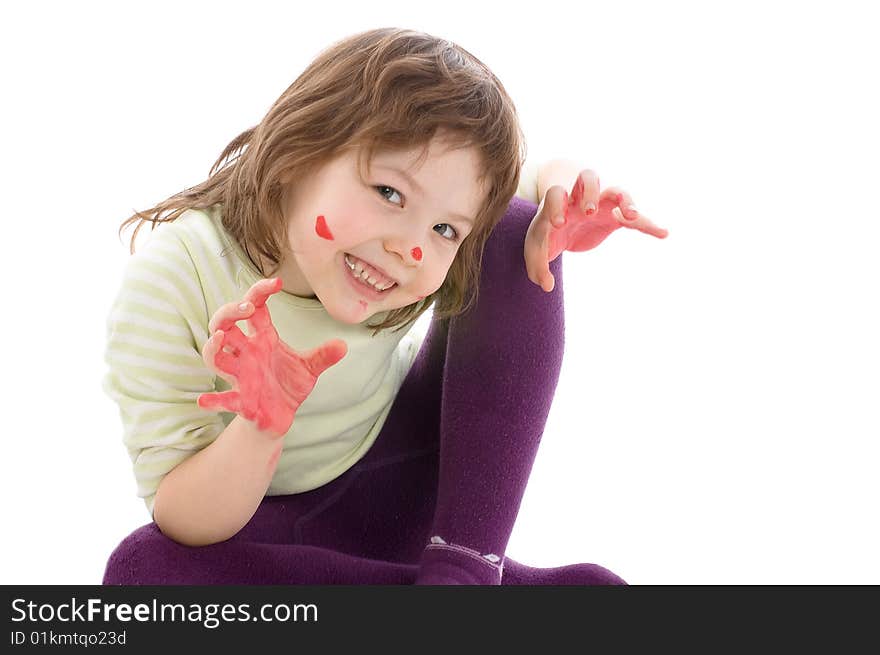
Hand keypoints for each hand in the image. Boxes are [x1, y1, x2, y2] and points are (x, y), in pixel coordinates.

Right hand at [197, 277, 346, 437]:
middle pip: (224, 325)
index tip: (276, 283)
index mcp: (262, 339)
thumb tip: (344, 345)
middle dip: (229, 313)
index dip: (259, 292)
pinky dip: (213, 400)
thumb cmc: (288, 385)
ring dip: (213, 348)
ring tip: (220, 338)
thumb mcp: (310, 368)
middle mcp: (246, 354)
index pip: (254, 308)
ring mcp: (241, 376)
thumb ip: (323, 356)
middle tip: (246, 307)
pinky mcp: (241, 401)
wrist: (280, 416)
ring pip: (216, 358)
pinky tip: (204, 400)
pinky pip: (223, 399)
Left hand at [524, 169, 667, 291]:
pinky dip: (649, 224)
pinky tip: (662, 233)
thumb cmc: (545, 234)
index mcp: (557, 204)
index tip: (560, 224)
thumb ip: (536, 266)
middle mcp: (579, 199)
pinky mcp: (614, 217)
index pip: (556, 194)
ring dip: (625, 200)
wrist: (560, 224)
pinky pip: (635, 218)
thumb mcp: (536, 250)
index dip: (557, 206)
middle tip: (590, 212)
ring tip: (632, 216)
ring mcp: (600, 205)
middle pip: (588, 178)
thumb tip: (547, 286)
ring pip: (616, 191)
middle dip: (591, 193)